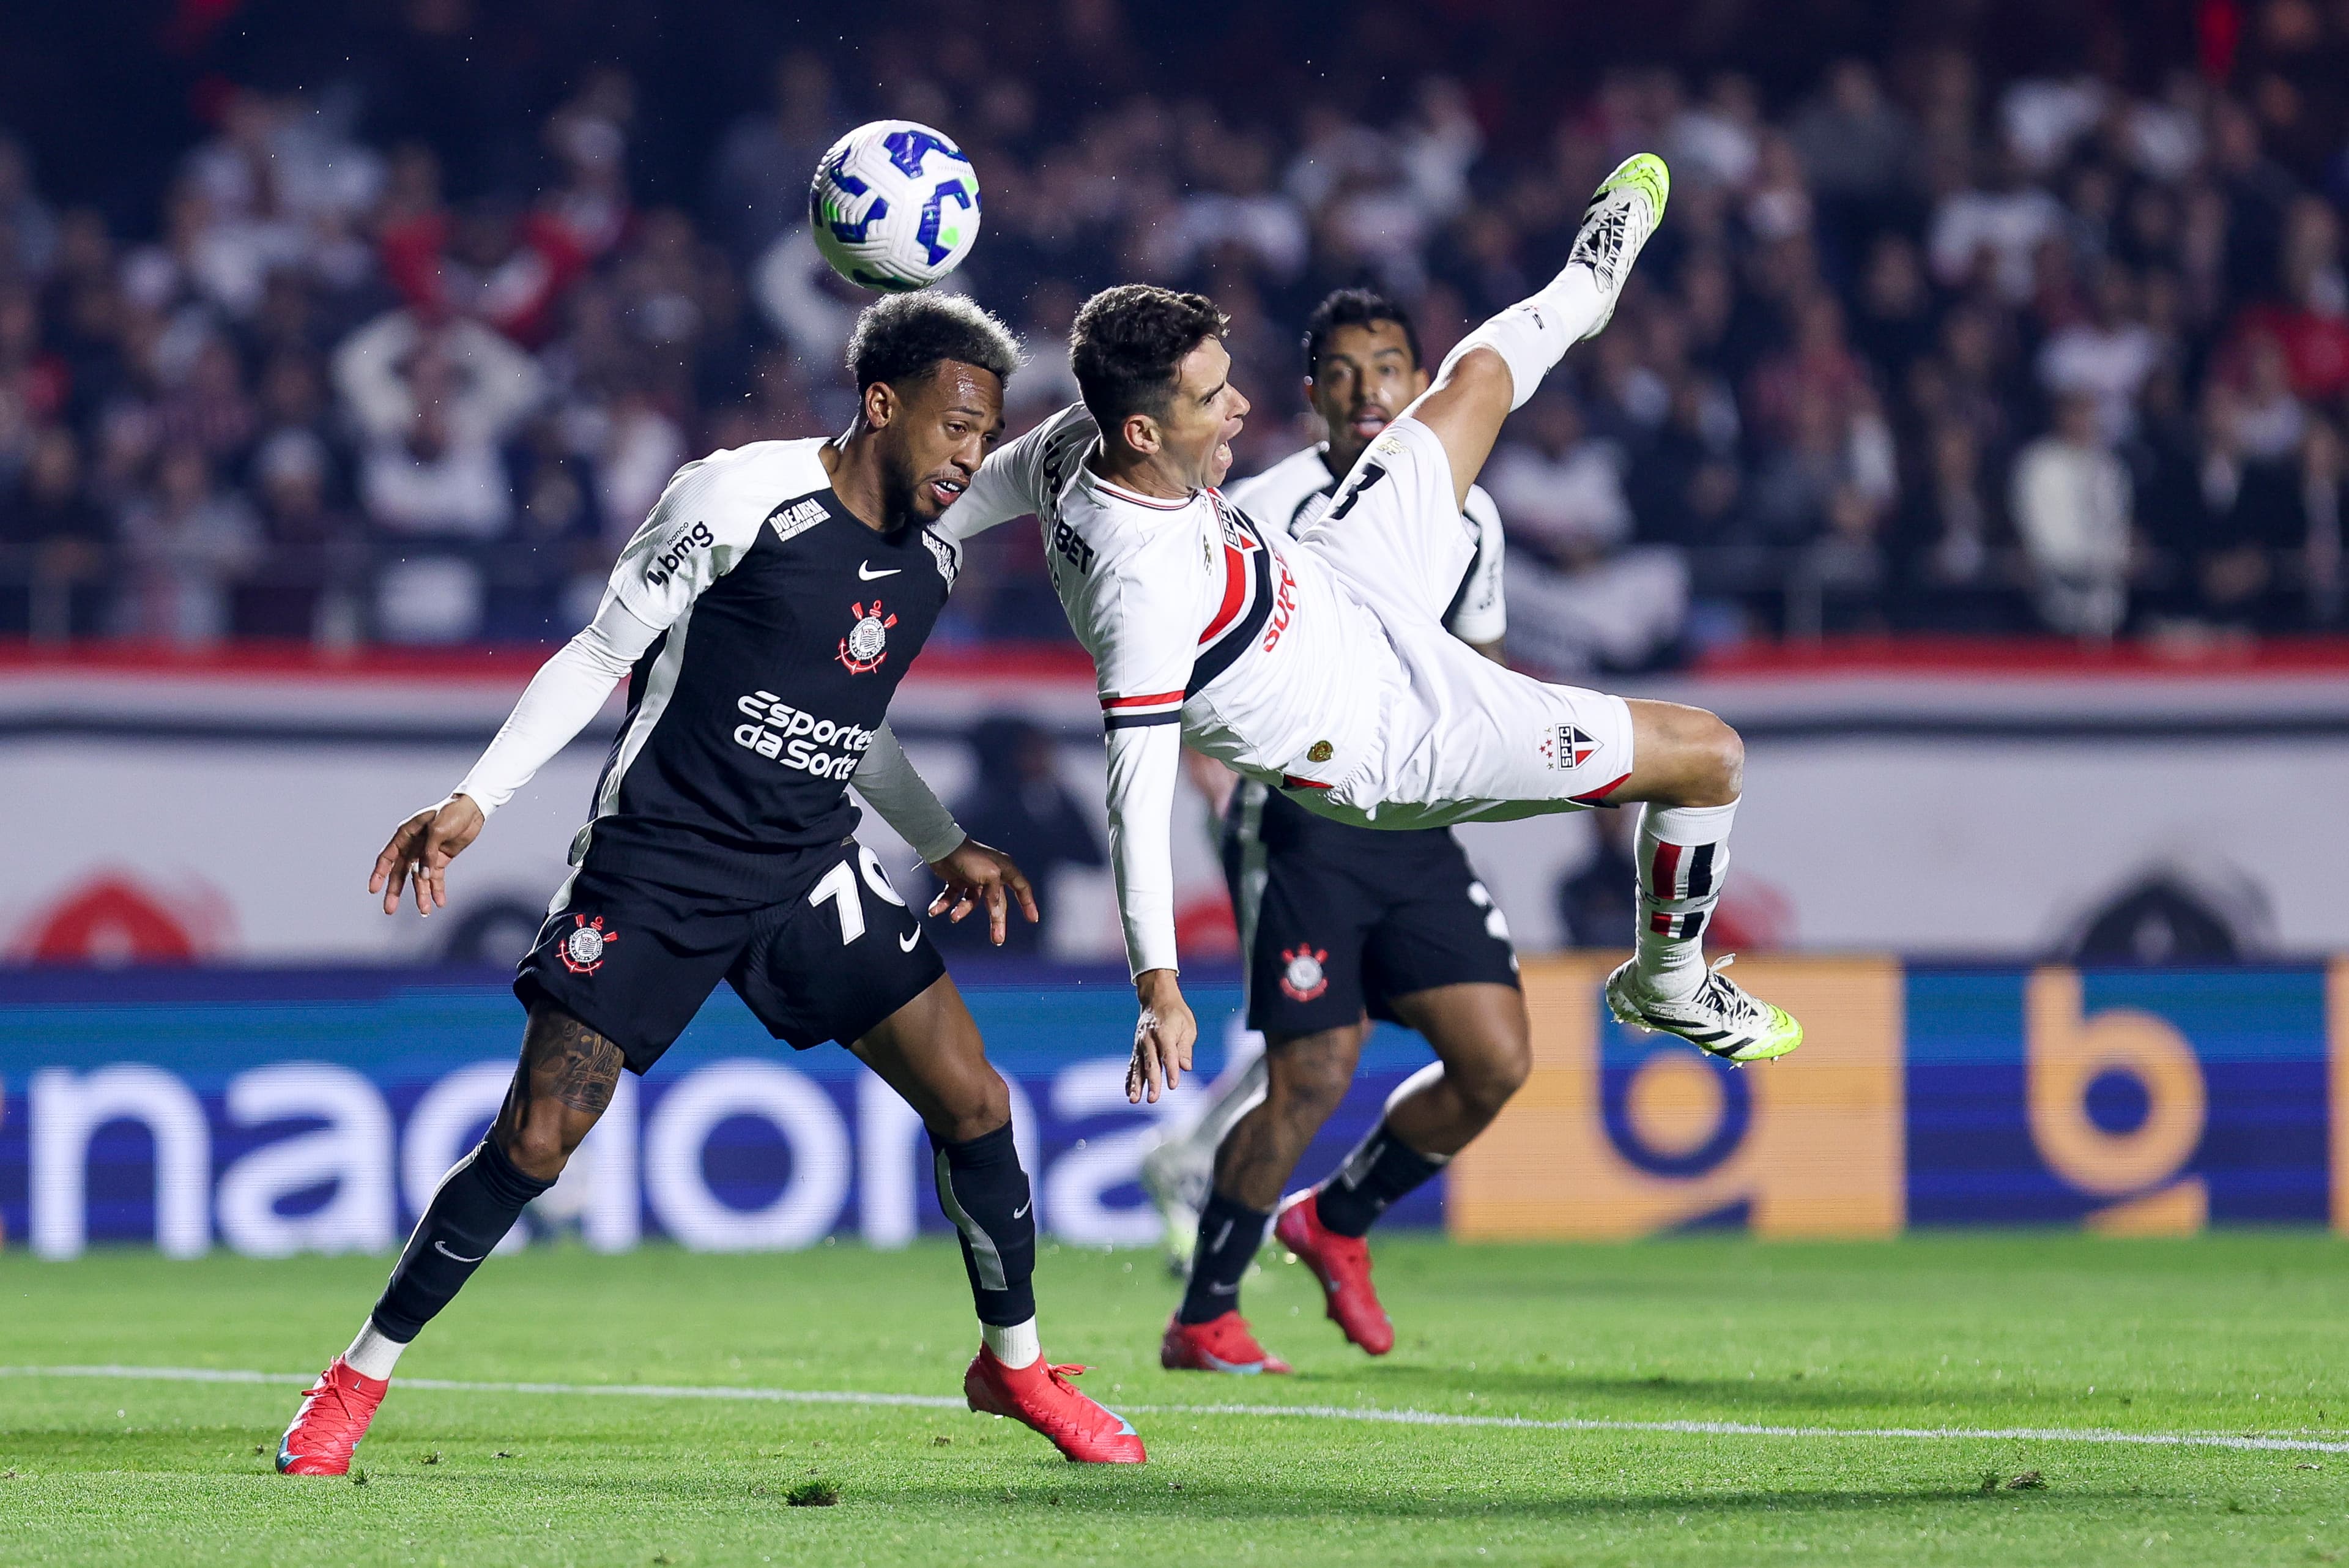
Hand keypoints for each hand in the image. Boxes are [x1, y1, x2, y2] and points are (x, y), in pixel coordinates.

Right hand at [369, 793, 485, 916]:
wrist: (473, 809)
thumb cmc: (452, 812)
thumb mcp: (438, 829)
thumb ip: (429, 853)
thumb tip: (424, 876)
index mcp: (405, 835)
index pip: (388, 857)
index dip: (379, 874)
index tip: (373, 890)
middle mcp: (412, 846)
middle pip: (401, 872)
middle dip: (395, 891)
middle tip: (389, 910)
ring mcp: (426, 854)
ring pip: (419, 878)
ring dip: (421, 894)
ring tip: (424, 911)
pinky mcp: (440, 859)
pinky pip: (436, 878)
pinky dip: (437, 889)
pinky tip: (439, 902)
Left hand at [925, 837, 1039, 946]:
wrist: (941, 846)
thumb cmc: (969, 856)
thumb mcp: (990, 876)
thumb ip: (996, 894)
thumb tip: (996, 909)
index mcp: (1004, 869)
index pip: (1022, 888)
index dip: (1028, 904)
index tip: (1032, 919)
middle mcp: (991, 875)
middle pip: (997, 903)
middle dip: (996, 921)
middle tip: (997, 939)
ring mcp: (973, 879)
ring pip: (971, 902)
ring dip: (962, 911)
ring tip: (954, 917)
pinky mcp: (957, 881)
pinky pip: (952, 898)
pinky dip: (944, 904)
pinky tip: (935, 910)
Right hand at [1126, 968, 1195, 1104]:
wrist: (1156, 997)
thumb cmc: (1176, 1013)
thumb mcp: (1187, 1026)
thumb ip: (1185, 1048)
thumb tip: (1186, 1067)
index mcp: (1165, 1032)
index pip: (1169, 1054)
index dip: (1171, 1070)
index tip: (1173, 1085)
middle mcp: (1149, 1038)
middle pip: (1151, 1063)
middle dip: (1152, 1082)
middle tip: (1154, 1099)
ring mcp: (1140, 1043)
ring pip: (1138, 1066)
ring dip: (1136, 1084)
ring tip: (1135, 1099)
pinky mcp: (1136, 1048)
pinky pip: (1132, 1065)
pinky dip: (1130, 1079)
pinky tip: (1130, 1093)